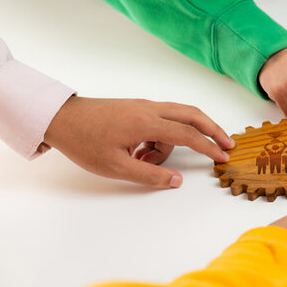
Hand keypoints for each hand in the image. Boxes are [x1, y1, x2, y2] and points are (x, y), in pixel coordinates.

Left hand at [44, 96, 233, 187]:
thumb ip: (149, 175)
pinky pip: (162, 119)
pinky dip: (163, 135)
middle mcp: (149, 109)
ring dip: (177, 139)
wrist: (59, 118)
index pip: (188, 135)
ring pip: (177, 117)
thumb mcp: (115, 167)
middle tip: (226, 144)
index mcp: (146, 123)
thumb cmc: (83, 142)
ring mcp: (143, 105)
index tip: (223, 157)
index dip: (208, 147)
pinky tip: (142, 153)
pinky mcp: (136, 107)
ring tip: (148, 162)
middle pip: (192, 115)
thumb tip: (176, 180)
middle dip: (212, 130)